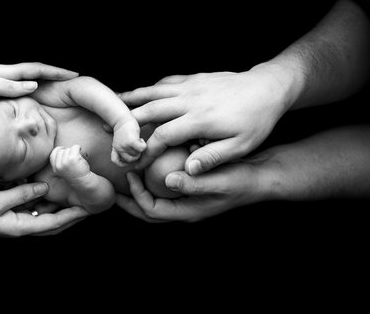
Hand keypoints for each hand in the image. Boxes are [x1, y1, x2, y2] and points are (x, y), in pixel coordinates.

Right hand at [0, 182, 88, 235]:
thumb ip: (22, 194)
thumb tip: (45, 188)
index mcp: (19, 228)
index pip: (52, 223)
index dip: (71, 216)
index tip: (88, 209)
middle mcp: (18, 226)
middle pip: (51, 222)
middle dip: (69, 215)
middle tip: (86, 205)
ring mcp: (12, 220)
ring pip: (41, 214)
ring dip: (56, 207)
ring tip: (73, 197)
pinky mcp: (6, 212)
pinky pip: (29, 207)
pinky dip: (40, 201)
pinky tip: (47, 190)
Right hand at [50, 145, 91, 183]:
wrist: (84, 182)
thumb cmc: (75, 175)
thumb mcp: (63, 170)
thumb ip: (59, 162)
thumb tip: (60, 148)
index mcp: (55, 168)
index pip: (53, 154)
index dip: (59, 150)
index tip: (65, 150)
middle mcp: (59, 165)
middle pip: (61, 151)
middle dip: (68, 151)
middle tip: (74, 156)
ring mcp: (65, 162)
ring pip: (68, 149)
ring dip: (74, 151)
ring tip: (78, 158)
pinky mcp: (73, 158)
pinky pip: (75, 147)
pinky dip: (78, 147)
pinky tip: (81, 151)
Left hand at [111, 118, 146, 166]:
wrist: (122, 117)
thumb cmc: (124, 128)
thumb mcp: (120, 140)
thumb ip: (124, 148)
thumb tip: (134, 158)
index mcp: (115, 148)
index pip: (116, 161)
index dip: (123, 162)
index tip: (130, 156)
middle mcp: (118, 148)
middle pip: (131, 160)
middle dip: (136, 154)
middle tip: (137, 146)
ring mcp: (124, 145)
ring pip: (137, 155)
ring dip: (140, 149)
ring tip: (138, 141)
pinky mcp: (131, 141)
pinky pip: (141, 149)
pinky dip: (143, 145)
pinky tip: (141, 140)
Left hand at [116, 150, 276, 221]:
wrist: (259, 177)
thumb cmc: (241, 180)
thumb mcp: (219, 181)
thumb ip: (194, 184)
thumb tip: (167, 182)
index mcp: (187, 211)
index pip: (152, 210)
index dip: (136, 195)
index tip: (129, 175)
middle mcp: (183, 208)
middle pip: (148, 209)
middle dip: (130, 199)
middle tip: (113, 184)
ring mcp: (185, 199)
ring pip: (154, 198)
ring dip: (138, 189)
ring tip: (125, 172)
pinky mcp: (188, 188)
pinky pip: (164, 187)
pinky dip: (152, 178)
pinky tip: (146, 162)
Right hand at [120, 68, 289, 174]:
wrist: (268, 87)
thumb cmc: (256, 121)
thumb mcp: (241, 146)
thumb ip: (212, 158)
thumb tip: (187, 169)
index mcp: (200, 119)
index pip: (163, 136)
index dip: (144, 150)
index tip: (132, 161)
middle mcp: (190, 100)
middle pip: (150, 110)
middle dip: (126, 123)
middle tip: (107, 131)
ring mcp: (190, 86)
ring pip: (153, 91)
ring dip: (130, 100)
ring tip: (112, 107)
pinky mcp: (193, 78)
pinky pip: (165, 82)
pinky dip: (149, 88)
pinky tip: (140, 94)